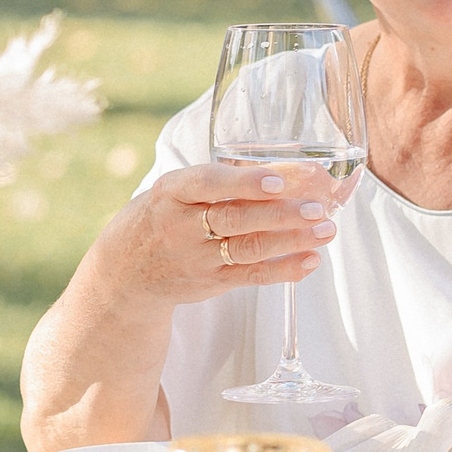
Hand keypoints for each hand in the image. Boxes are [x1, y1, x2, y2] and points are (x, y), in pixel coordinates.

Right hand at [88, 163, 340, 309]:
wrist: (124, 273)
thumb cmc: (162, 217)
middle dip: (281, 214)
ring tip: (327, 230)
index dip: (242, 182)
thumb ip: (223, 180)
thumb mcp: (176, 191)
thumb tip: (288, 168)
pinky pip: (252, 276)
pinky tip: (311, 259)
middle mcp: (180, 226)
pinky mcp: (210, 282)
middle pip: (235, 218)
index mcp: (171, 192)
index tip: (277, 181)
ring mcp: (196, 257)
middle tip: (319, 207)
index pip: (206, 183)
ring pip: (248, 249)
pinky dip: (284, 269)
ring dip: (292, 240)